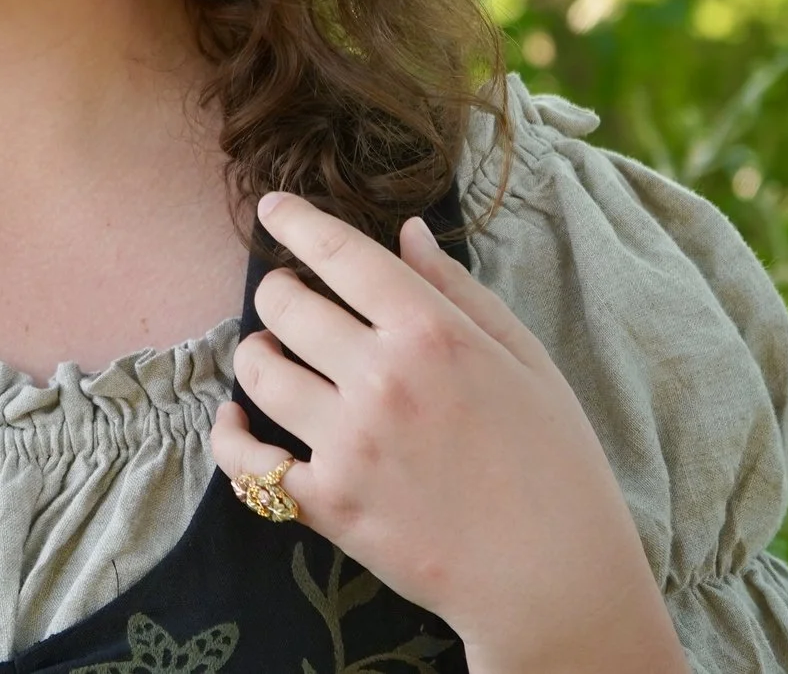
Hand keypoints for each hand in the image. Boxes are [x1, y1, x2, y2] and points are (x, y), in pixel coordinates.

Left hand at [207, 191, 689, 673]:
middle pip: (285, 305)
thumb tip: (407, 231)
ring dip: (256, 354)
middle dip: (279, 293)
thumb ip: (458, 290)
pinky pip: (246, 459)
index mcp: (432, 333)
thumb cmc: (556, 465)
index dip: (296, 222)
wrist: (556, 581)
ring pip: (258, 370)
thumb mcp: (527, 360)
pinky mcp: (327, 503)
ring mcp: (348, 442)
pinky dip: (231, 436)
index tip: (272, 208)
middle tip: (289, 301)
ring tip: (273, 356)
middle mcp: (381, 378)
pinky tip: (237, 422)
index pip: (341, 255)